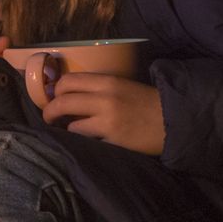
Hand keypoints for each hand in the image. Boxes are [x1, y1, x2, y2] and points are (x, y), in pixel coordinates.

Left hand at [40, 72, 164, 155]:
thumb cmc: (147, 103)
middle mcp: (104, 98)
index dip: (56, 90)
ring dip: (66, 129)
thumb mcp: (122, 86)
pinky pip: (85, 140)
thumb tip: (70, 96)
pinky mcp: (112, 139)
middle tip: (49, 118)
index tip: (54, 97)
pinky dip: (81, 141)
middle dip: (50, 111)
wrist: (173, 120)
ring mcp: (107, 120)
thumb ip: (98, 89)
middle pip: (62, 100)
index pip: (68, 80)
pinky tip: (86, 141)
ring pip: (70, 124)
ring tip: (68, 131)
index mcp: (107, 81)